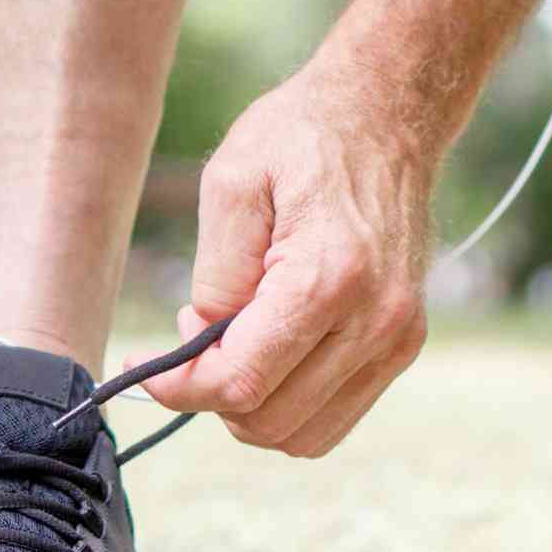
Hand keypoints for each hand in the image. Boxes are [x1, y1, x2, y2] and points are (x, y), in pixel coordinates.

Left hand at [139, 60, 435, 454]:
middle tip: (195, 337)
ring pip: (302, 435)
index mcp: (329, 276)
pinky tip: (271, 352)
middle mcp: (375, 320)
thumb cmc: (303, 137)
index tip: (148, 363)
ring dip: (252, 408)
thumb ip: (214, 274)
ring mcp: (397, 338)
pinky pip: (335, 418)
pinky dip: (290, 406)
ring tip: (234, 342)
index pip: (241, 381)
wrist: (386, 116)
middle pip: (269, 420)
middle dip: (212, 394)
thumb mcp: (232, 181)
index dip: (180, 387)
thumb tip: (205, 340)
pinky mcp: (404, 345)